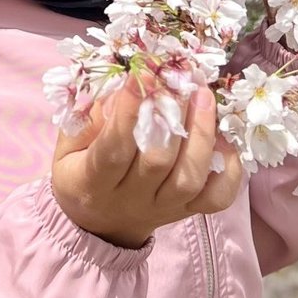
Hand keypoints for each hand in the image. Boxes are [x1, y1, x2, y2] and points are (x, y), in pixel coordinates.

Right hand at [51, 79, 244, 250]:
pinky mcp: (188, 212)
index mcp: (93, 182)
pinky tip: (226, 137)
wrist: (101, 224)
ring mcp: (164, 208)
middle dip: (173, 115)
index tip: (143, 74)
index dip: (128, 111)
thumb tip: (126, 84)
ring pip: (189, 179)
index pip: (113, 149)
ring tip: (204, 96)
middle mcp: (131, 199)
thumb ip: (90, 117)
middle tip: (181, 78)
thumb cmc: (81, 172)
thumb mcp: (68, 145)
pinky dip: (229, 169)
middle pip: (157, 163)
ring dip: (201, 135)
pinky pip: (217, 197)